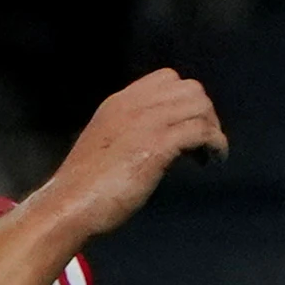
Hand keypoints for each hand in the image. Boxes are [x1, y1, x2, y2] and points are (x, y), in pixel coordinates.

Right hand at [40, 70, 226, 243]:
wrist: (69, 205)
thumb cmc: (82, 187)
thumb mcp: (103, 144)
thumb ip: (128, 133)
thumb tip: (156, 141)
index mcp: (118, 103)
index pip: (166, 79)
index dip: (184, 99)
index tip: (185, 123)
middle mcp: (135, 105)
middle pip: (190, 89)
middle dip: (204, 112)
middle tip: (203, 140)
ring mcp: (147, 122)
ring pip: (200, 106)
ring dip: (212, 127)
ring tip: (209, 152)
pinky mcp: (159, 144)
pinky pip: (201, 131)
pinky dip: (215, 143)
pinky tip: (213, 158)